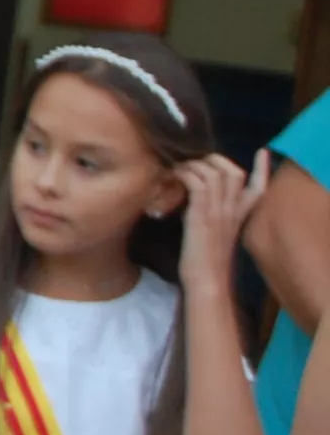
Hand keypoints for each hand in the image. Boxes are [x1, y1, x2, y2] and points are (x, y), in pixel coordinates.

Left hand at [179, 150, 270, 287]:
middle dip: (214, 159)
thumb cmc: (205, 261)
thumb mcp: (216, 234)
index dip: (262, 170)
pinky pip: (197, 182)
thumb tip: (197, 199)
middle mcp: (233, 211)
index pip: (260, 189)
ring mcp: (219, 212)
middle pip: (235, 172)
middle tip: (194, 163)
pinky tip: (173, 178)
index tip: (262, 153)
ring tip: (179, 170)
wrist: (206, 281)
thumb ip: (215, 215)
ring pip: (215, 173)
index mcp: (240, 216)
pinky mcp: (202, 215)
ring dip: (193, 165)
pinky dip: (183, 174)